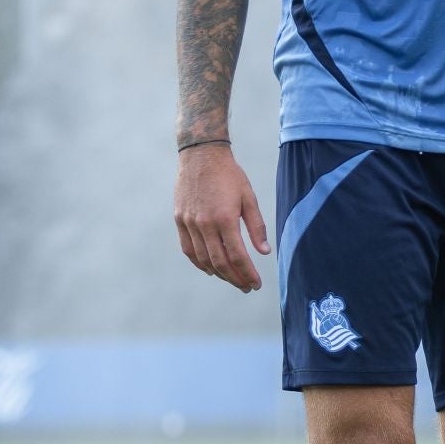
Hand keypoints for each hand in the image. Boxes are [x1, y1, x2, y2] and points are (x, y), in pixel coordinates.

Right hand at [174, 144, 269, 291]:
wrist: (201, 155)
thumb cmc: (230, 175)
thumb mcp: (249, 198)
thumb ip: (257, 226)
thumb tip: (264, 252)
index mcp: (225, 218)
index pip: (237, 256)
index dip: (247, 273)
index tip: (256, 284)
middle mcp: (204, 224)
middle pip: (219, 262)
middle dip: (235, 278)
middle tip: (246, 287)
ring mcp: (189, 223)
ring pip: (203, 259)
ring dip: (219, 273)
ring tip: (232, 279)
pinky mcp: (180, 220)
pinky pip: (188, 249)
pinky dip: (199, 263)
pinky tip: (211, 269)